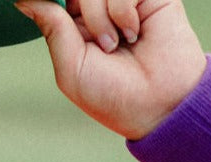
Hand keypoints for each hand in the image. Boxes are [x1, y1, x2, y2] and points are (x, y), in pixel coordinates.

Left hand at [15, 0, 206, 138]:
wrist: (159, 103)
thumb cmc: (112, 96)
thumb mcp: (71, 68)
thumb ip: (51, 28)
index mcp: (75, 27)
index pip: (57, 0)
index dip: (53, 3)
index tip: (66, 27)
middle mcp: (97, 10)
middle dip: (81, 13)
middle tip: (96, 42)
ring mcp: (123, 1)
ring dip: (100, 18)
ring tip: (114, 45)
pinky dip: (123, 12)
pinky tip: (134, 34)